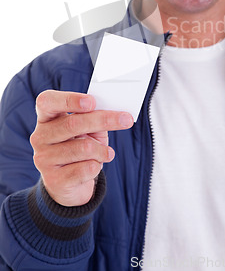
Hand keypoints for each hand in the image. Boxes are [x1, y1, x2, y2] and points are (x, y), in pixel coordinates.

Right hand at [30, 90, 132, 206]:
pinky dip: (97, 166)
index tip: (92, 102)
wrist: (70, 183)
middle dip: (103, 120)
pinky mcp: (53, 180)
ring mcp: (44, 159)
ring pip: (83, 148)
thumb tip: (117, 113)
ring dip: (102, 150)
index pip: (47, 101)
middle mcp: (40, 136)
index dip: (69, 99)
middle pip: (73, 123)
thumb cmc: (80, 146)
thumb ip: (95, 116)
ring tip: (107, 153)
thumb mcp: (87, 128)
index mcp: (46, 117)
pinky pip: (85, 169)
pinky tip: (94, 165)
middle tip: (126, 120)